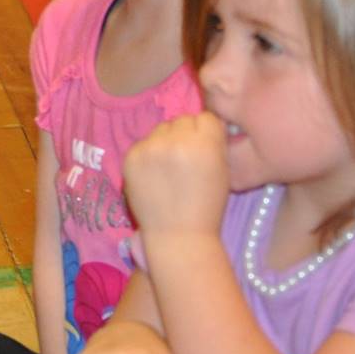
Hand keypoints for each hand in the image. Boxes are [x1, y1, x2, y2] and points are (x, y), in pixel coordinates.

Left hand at [123, 114, 230, 239]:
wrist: (178, 235)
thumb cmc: (207, 206)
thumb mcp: (223, 170)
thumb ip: (214, 143)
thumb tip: (205, 124)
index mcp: (205, 144)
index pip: (206, 118)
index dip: (208, 132)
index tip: (206, 147)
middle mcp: (176, 140)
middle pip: (183, 120)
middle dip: (187, 135)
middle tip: (186, 157)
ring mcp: (150, 147)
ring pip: (161, 128)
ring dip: (166, 141)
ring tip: (169, 167)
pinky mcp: (130, 155)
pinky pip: (144, 143)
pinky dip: (149, 154)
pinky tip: (154, 173)